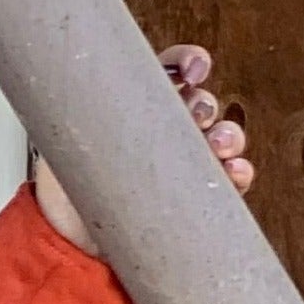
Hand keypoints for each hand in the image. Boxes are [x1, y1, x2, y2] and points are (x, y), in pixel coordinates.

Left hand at [31, 41, 255, 252]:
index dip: (191, 62)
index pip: (173, 68)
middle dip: (205, 105)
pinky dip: (238, 173)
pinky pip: (228, 180)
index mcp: (140, 104)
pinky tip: (233, 173)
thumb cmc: (65, 188)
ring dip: (229, 136)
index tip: (193, 72)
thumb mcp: (65, 142)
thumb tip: (83, 86)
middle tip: (196, 118)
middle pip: (202, 103)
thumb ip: (80, 111)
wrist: (71, 242)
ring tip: (218, 147)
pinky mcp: (195, 196)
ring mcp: (184, 161)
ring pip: (223, 136)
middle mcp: (167, 128)